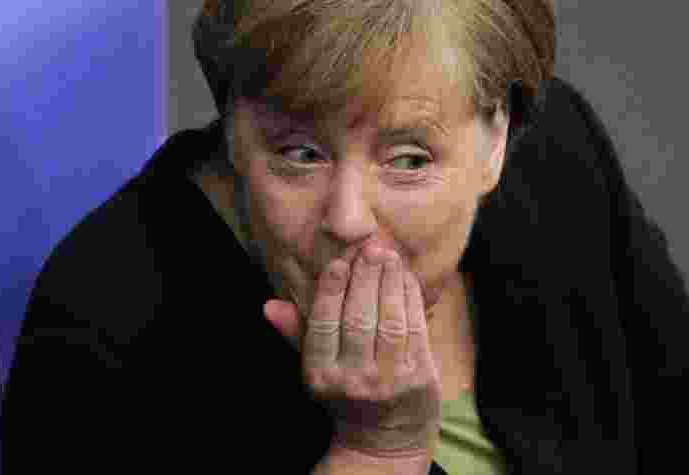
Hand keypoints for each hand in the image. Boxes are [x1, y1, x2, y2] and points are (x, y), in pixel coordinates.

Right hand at [264, 244, 441, 458]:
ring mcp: (388, 380)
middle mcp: (353, 379)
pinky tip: (406, 278)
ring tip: (388, 256)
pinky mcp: (419, 378)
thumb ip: (296, 333)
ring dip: (390, 283)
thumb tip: (269, 305)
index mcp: (321, 375)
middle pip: (358, 319)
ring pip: (388, 321)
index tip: (339, 261)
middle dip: (365, 279)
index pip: (323, 326)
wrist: (384, 440)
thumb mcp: (316, 368)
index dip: (331, 292)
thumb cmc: (346, 392)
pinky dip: (411, 300)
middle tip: (370, 248)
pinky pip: (415, 330)